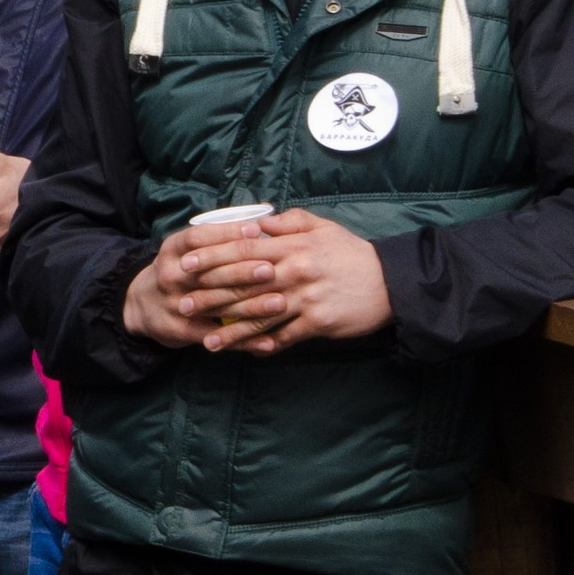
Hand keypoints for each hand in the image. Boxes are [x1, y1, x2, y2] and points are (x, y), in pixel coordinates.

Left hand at [192, 208, 393, 353]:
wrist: (391, 281)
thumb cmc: (352, 253)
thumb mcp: (322, 228)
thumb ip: (288, 223)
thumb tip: (257, 221)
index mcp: (292, 247)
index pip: (242, 250)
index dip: (211, 258)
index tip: (186, 263)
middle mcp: (294, 272)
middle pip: (243, 284)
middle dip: (209, 295)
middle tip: (182, 304)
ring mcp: (305, 299)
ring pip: (259, 316)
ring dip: (231, 330)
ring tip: (206, 340)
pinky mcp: (318, 323)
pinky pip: (285, 337)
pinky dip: (265, 346)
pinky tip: (246, 353)